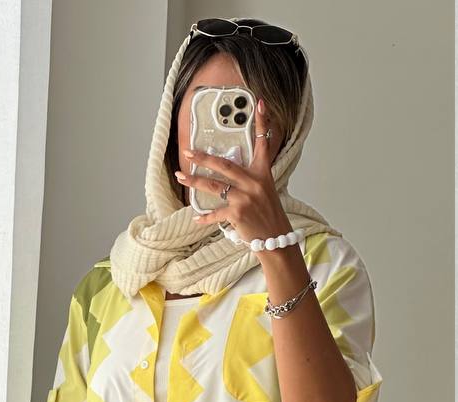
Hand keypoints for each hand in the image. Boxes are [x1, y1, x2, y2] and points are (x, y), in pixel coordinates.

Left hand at [176, 98, 291, 244]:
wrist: (276, 241)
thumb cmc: (269, 216)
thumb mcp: (265, 192)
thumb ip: (249, 179)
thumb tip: (227, 173)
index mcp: (263, 175)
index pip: (263, 144)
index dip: (262, 123)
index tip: (259, 104)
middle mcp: (254, 184)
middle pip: (224, 165)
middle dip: (203, 158)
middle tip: (188, 152)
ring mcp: (245, 199)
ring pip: (214, 186)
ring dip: (194, 181)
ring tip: (181, 177)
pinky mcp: (237, 215)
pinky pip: (215, 213)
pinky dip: (205, 217)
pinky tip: (196, 218)